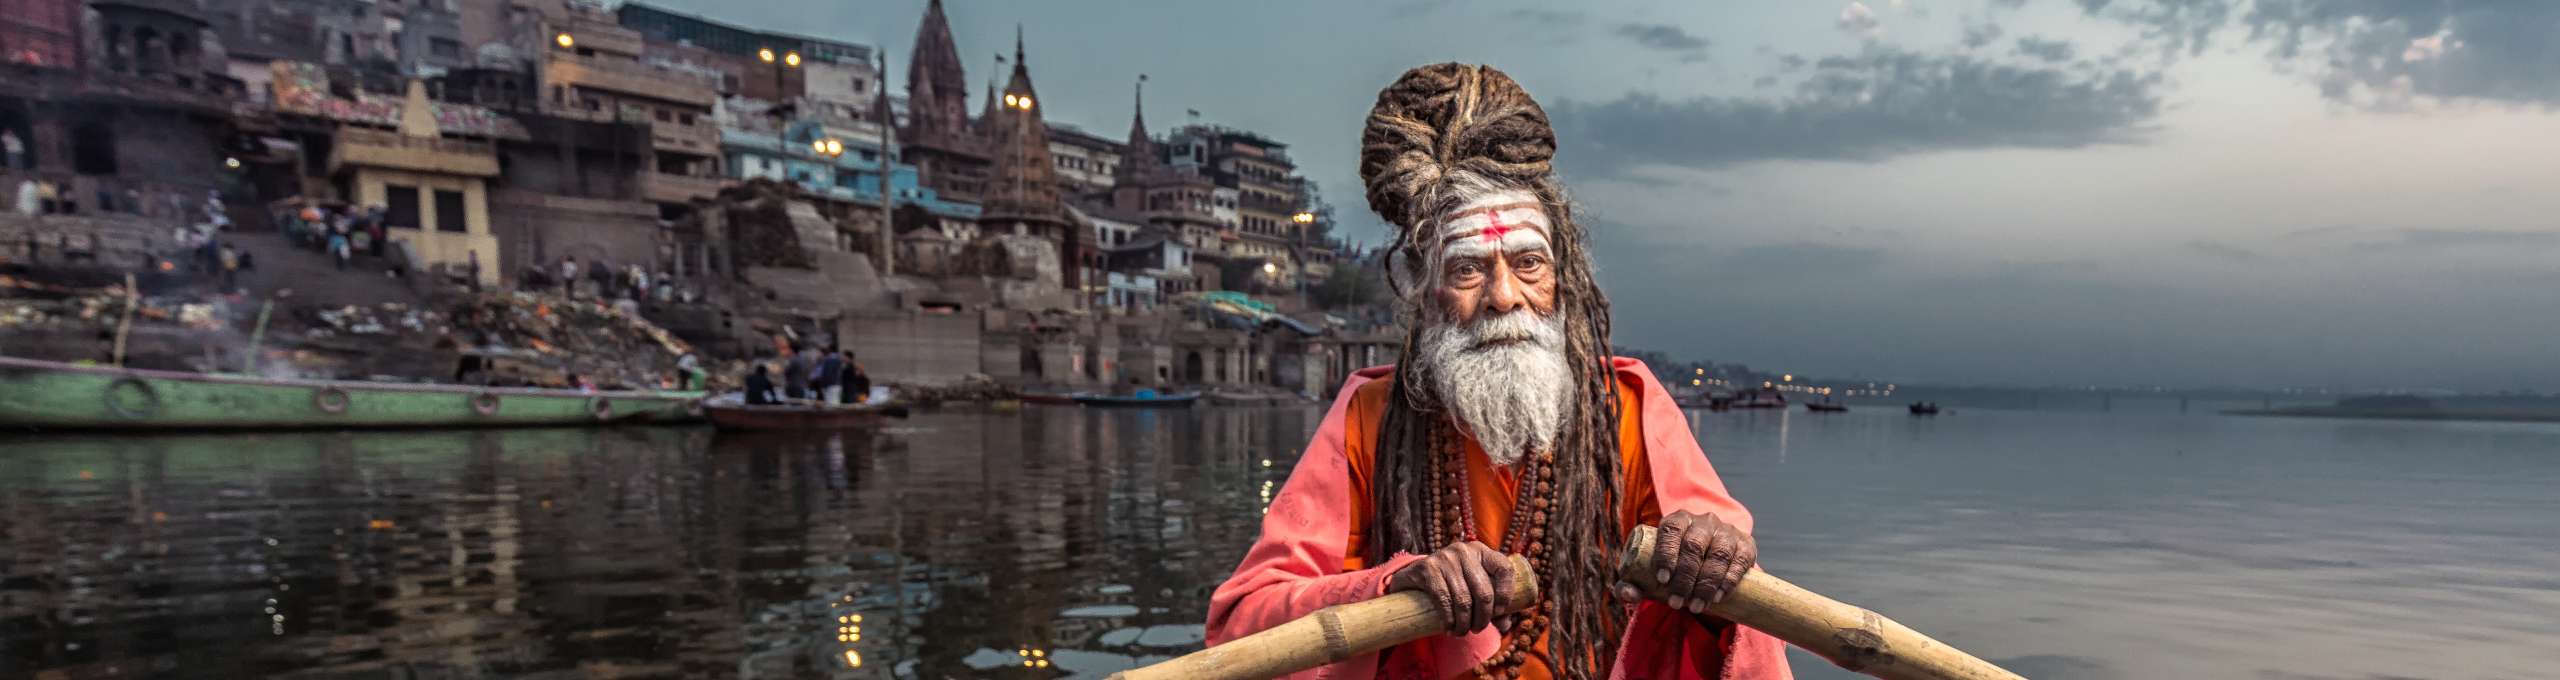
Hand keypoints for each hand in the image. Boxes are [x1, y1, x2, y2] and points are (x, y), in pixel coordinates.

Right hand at [1387, 541, 1520, 635]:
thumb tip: (1506, 624)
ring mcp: (1445, 558)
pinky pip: (1443, 599)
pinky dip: (1449, 619)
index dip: (1506, 595)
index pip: (1504, 569)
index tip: (1499, 614)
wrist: (1416, 576)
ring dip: (1464, 623)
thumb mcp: (1473, 587)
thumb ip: (1492, 604)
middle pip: (1484, 592)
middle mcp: (1464, 550)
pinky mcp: (1427, 568)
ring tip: (1462, 632)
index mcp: (1482, 551)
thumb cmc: (1453, 584)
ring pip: (1463, 599)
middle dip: (1483, 618)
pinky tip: (1449, 628)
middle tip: (1477, 630)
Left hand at [1613, 511, 1754, 613]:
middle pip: (1694, 545)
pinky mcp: (1746, 544)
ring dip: (1707, 583)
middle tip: (1677, 603)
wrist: (1710, 560)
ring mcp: (1726, 531)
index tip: (1663, 580)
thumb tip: (1626, 593)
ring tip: (1697, 606)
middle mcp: (1703, 521)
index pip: (1671, 530)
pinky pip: (1740, 560)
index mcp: (1677, 520)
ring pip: (1718, 554)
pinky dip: (1730, 579)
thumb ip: (1633, 584)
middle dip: (1685, 577)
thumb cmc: (1674, 566)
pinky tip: (1719, 595)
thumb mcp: (1652, 572)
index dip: (1667, 553)